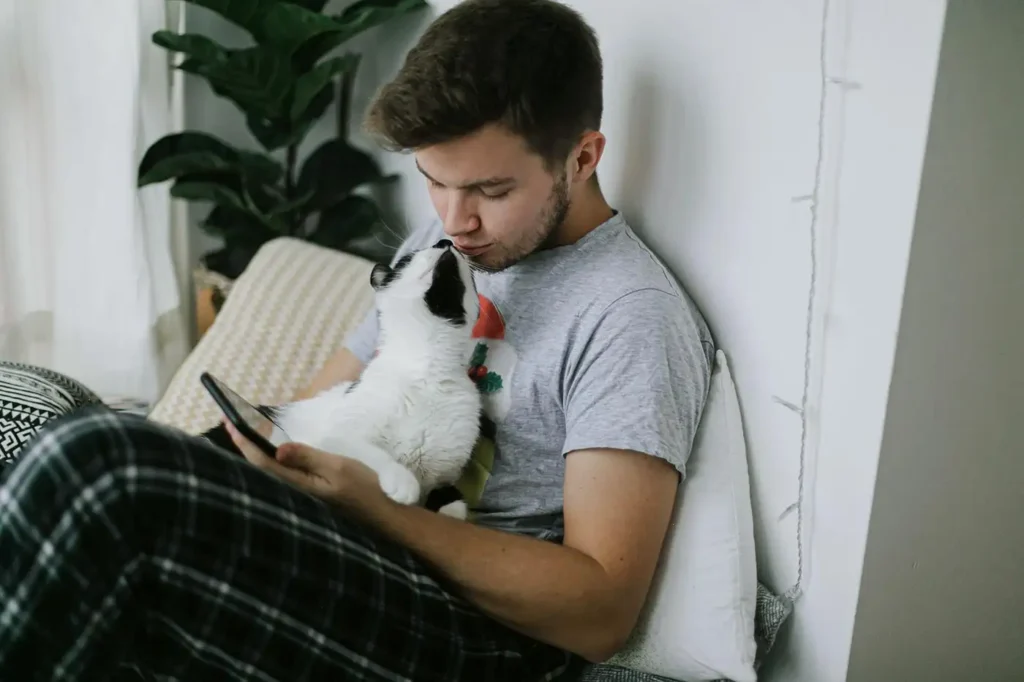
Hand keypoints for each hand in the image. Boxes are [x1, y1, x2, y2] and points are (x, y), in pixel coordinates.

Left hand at [223, 420, 389, 512]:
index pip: (262, 462)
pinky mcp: (307, 495)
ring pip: (268, 472)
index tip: (230, 422)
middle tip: (229, 422)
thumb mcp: (338, 467)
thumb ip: (308, 457)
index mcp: (298, 485)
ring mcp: (300, 496)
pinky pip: (280, 476)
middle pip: (259, 468)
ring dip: (254, 452)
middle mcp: (293, 493)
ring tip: (242, 433)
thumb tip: (278, 448)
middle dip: (243, 445)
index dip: (244, 442)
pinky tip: (267, 453)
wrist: (383, 514)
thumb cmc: (364, 488)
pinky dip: (268, 460)